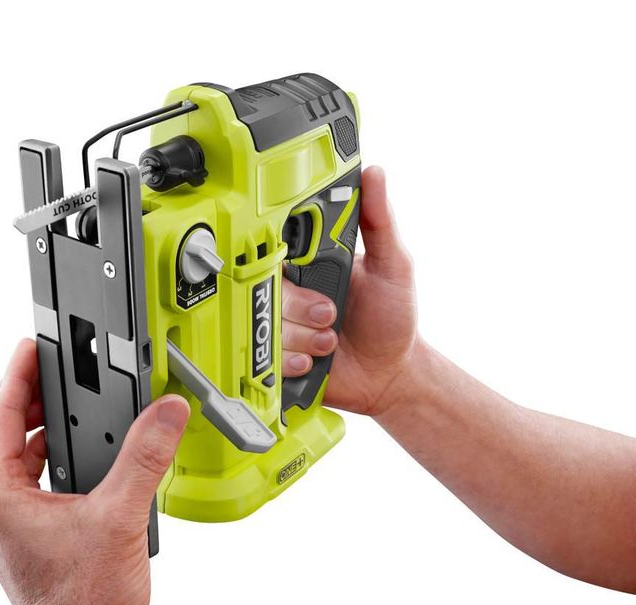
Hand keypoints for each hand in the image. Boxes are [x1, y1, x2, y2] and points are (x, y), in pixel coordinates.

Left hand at [0, 339, 188, 604]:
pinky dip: (37, 455)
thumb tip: (166, 412)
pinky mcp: (17, 536)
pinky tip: (71, 454)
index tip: (30, 346)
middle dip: (13, 396)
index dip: (15, 373)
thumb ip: (147, 455)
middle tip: (43, 372)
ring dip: (25, 426)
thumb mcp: (122, 515)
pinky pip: (17, 479)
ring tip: (61, 406)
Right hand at [281, 166, 417, 415]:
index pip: (280, 245)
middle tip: (331, 312)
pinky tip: (315, 360)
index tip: (297, 264)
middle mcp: (294, 291)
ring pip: (267, 321)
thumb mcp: (393, 266)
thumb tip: (375, 175)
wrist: (389, 374)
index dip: (280, 251)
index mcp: (313, 263)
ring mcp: (286, 324)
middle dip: (301, 304)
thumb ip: (379, 222)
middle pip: (266, 285)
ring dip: (304, 335)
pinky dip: (293, 360)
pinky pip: (268, 356)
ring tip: (331, 340)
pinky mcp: (282, 356)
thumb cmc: (392, 319)